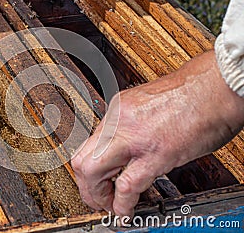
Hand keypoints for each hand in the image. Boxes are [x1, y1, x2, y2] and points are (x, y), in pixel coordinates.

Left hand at [72, 51, 243, 219]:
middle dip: (86, 186)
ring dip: (98, 197)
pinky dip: (122, 204)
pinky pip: (127, 185)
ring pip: (93, 172)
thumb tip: (126, 146)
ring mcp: (134, 137)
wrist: (215, 87)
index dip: (88, 169)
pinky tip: (126, 210)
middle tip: (97, 198)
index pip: (88, 145)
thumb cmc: (191, 93)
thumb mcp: (147, 104)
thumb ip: (131, 125)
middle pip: (82, 161)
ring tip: (109, 206)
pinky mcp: (155, 153)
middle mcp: (119, 122)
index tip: (96, 180)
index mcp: (118, 110)